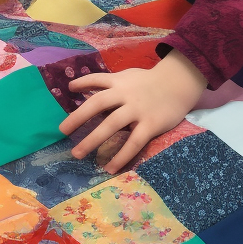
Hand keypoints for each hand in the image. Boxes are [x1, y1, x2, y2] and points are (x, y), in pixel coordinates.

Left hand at [60, 50, 207, 173]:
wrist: (180, 83)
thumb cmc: (151, 81)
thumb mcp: (129, 76)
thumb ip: (110, 82)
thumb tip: (84, 89)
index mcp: (120, 82)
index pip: (97, 80)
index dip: (82, 84)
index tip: (69, 90)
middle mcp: (126, 95)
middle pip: (97, 104)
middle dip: (78, 117)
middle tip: (62, 131)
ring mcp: (138, 110)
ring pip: (111, 125)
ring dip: (92, 139)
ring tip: (78, 153)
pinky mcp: (150, 124)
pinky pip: (133, 142)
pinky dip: (121, 156)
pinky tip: (109, 167)